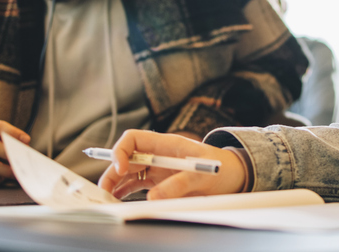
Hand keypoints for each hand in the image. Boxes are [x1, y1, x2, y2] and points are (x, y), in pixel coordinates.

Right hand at [98, 129, 247, 200]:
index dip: (121, 151)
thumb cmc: (221, 168)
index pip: (134, 139)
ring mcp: (157, 168)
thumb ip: (178, 185)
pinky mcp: (159, 182)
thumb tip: (153, 198)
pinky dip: (124, 191)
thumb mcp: (202, 175)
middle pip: (126, 158)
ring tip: (107, 198)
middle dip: (112, 172)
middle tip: (104, 191)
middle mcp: (158, 154)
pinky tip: (118, 199)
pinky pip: (136, 184)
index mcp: (166, 144)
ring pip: (128, 172)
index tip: (120, 167)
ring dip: (115, 183)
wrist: (233, 176)